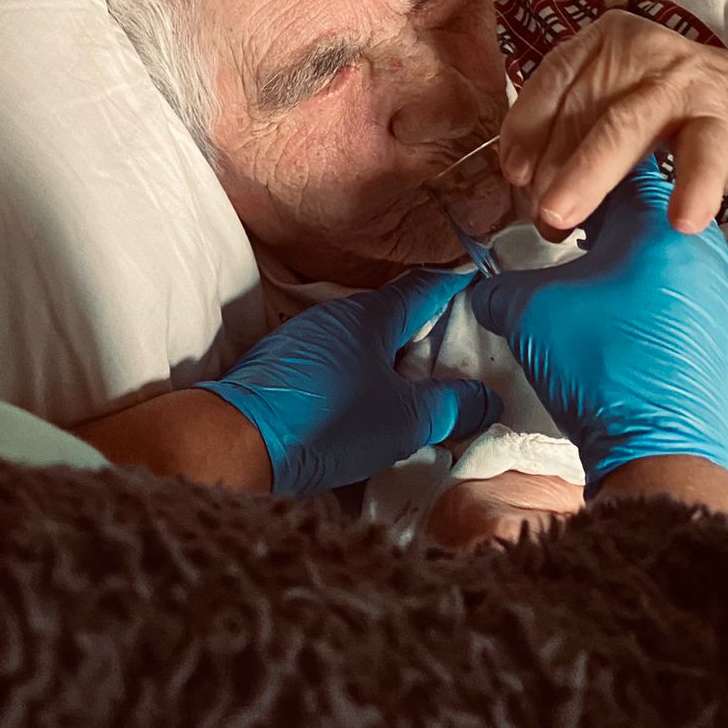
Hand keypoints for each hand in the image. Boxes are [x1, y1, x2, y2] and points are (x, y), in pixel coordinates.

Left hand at [198, 268, 502, 498]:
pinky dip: (361, 373)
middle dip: (427, 333)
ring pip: (363, 339)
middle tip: (461, 356)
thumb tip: (487, 398)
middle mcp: (336, 315)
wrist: (240, 439)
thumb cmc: (327, 421)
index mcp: (371, 314)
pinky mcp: (284, 364)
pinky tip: (369, 403)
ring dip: (391, 357)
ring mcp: (305, 338)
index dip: (456, 288)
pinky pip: (337, 360)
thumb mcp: (405, 420)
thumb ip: (451, 405)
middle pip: (393, 314)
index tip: (481, 291)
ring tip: (419, 386)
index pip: (425, 287)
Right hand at [468, 162, 727, 493]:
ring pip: (669, 253)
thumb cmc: (599, 364)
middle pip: (648, 208)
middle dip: (602, 219)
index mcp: (658, 221)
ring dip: (630, 260)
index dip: (572, 179)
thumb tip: (485, 291)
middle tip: (564, 240)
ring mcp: (722, 293)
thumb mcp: (530, 313)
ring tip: (591, 286)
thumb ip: (500, 289)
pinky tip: (622, 325)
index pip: (615, 168)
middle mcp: (702, 247)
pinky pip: (686, 294)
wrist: (662, 451)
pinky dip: (653, 296)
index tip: (548, 204)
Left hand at [499, 10, 727, 234]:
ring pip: (625, 128)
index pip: (552, 81)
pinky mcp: (726, 122)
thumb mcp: (620, 103)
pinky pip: (703, 156)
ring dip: (587, 175)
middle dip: (550, 167)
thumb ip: (576, 129)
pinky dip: (692, 188)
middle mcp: (640, 53)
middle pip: (581, 109)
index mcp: (605, 42)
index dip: (525, 130)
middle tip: (538, 216)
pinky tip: (681, 219)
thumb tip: (527, 187)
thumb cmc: (678, 111)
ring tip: (560, 217)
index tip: (513, 174)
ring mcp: (684, 85)